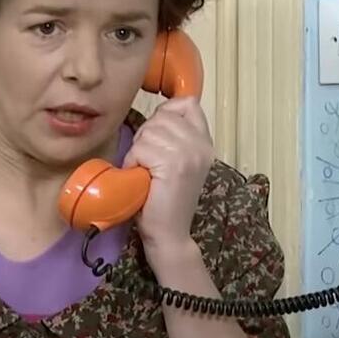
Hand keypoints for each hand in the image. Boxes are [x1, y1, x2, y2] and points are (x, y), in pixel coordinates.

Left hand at [121, 96, 214, 260]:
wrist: (169, 234)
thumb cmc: (164, 198)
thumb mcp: (177, 161)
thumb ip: (175, 136)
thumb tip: (159, 112)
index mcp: (205, 142)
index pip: (188, 104)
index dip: (166, 113)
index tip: (158, 136)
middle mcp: (202, 145)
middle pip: (162, 116)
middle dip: (146, 135)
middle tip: (148, 161)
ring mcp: (190, 154)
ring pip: (150, 131)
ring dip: (138, 150)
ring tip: (145, 171)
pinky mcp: (174, 165)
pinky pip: (141, 148)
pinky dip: (133, 162)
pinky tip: (141, 177)